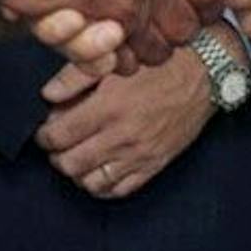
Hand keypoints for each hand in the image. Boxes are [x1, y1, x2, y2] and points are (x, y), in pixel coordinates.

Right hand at [0, 0, 221, 70]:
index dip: (206, 6)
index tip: (197, 8)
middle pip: (187, 29)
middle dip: (180, 34)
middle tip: (168, 27)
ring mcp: (120, 7)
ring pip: (156, 51)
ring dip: (149, 51)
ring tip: (138, 39)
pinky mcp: (90, 29)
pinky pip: (119, 61)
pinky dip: (117, 61)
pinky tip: (112, 50)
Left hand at [33, 49, 217, 198]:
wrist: (207, 72)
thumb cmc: (161, 61)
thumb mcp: (117, 60)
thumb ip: (77, 76)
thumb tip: (47, 95)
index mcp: (107, 107)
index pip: (58, 136)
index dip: (43, 136)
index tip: (44, 130)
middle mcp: (121, 136)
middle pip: (70, 164)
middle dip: (56, 156)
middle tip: (57, 145)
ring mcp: (139, 155)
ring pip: (91, 183)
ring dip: (77, 173)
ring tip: (76, 157)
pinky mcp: (155, 165)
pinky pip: (120, 190)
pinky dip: (102, 186)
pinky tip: (98, 171)